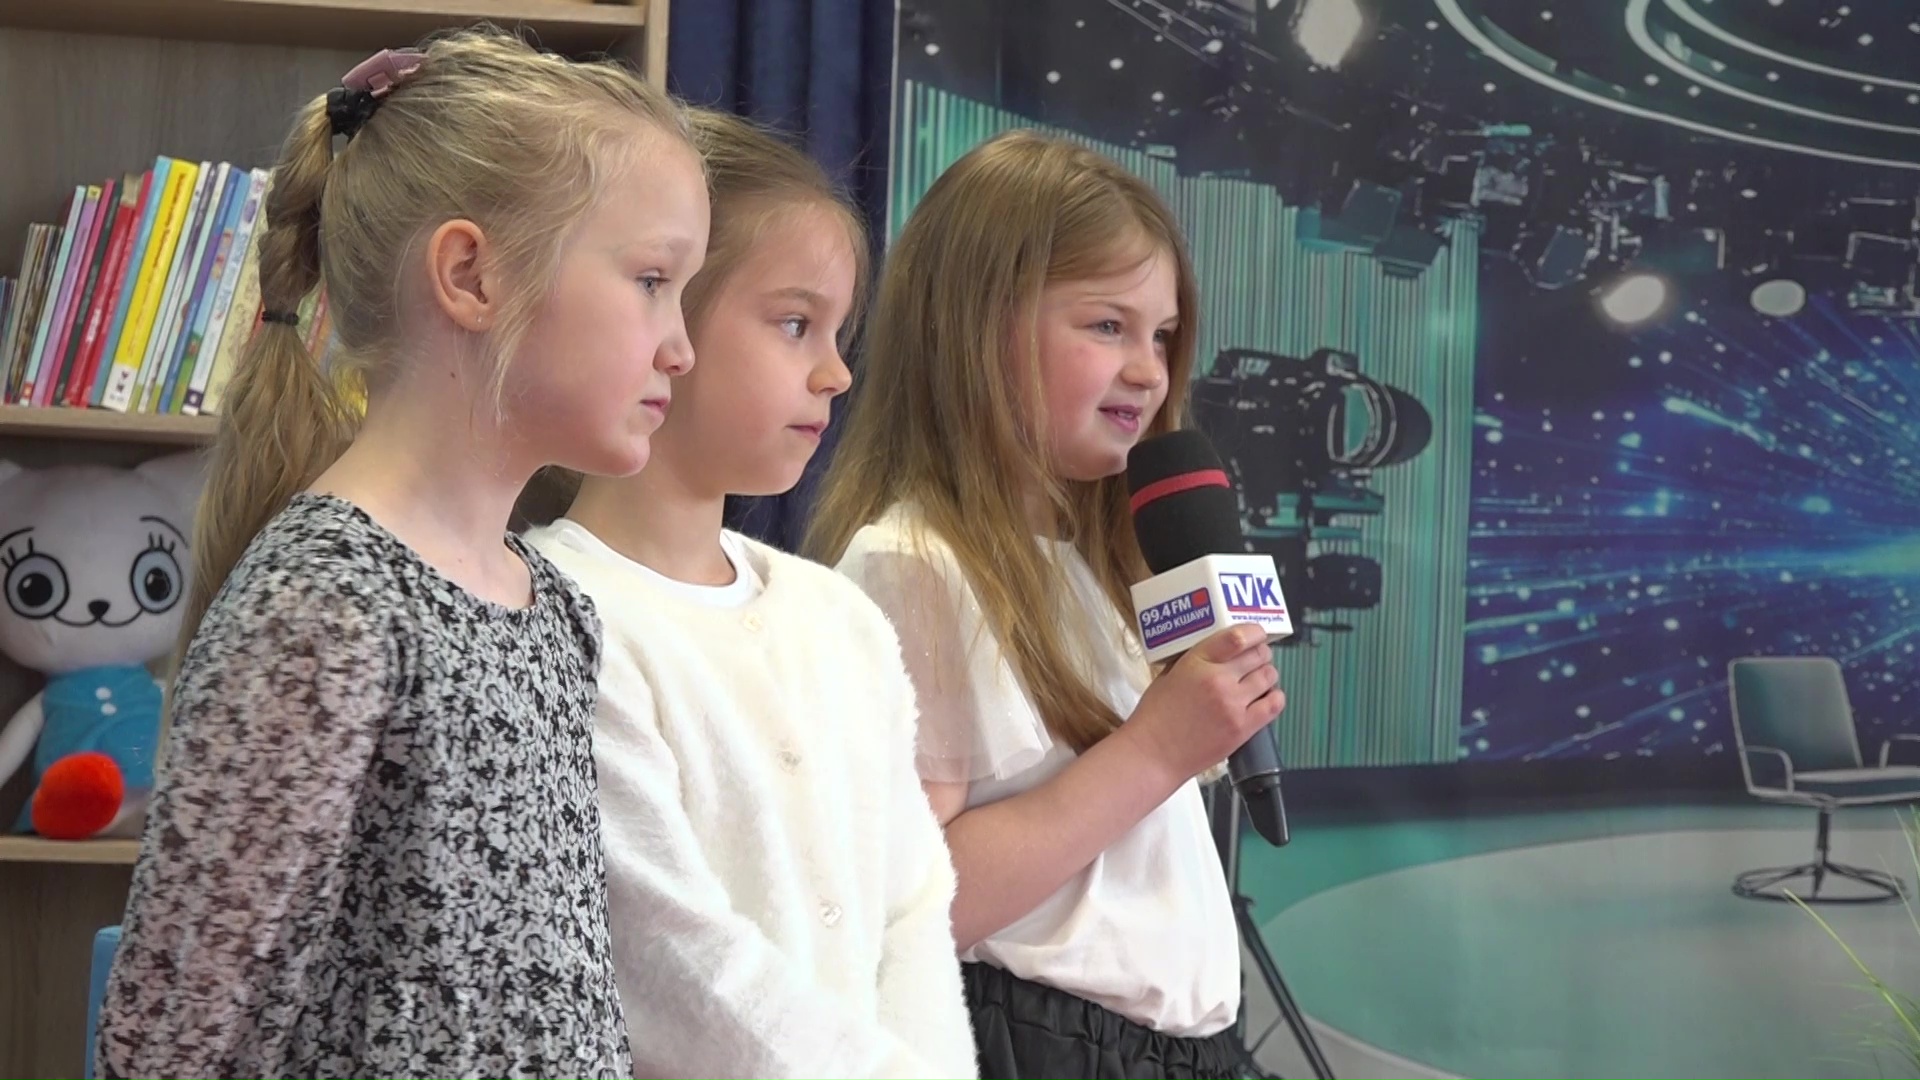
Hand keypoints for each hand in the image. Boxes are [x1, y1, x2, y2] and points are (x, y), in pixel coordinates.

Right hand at [1126, 625, 1284, 783]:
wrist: (1153, 754)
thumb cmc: (1155, 717)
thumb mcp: (1168, 676)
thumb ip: (1193, 661)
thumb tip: (1216, 652)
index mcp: (1197, 663)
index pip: (1238, 637)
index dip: (1254, 632)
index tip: (1256, 634)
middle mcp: (1218, 680)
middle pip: (1258, 655)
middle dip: (1261, 653)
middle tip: (1258, 657)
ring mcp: (1232, 704)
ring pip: (1269, 677)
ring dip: (1268, 674)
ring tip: (1261, 678)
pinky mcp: (1242, 728)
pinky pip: (1274, 705)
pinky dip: (1275, 697)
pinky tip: (1268, 697)